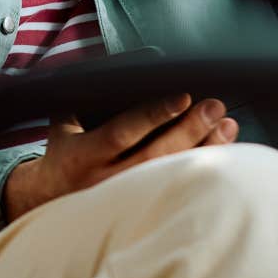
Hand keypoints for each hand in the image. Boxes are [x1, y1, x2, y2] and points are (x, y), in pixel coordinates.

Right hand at [3, 94, 237, 220]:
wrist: (50, 200)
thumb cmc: (64, 151)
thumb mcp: (63, 121)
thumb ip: (86, 97)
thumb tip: (119, 66)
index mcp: (83, 155)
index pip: (121, 133)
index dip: (153, 115)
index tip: (183, 96)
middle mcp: (104, 181)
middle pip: (154, 158)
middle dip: (189, 130)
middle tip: (214, 107)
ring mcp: (125, 200)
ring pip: (171, 177)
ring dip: (203, 150)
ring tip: (226, 126)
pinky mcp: (141, 210)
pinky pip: (178, 190)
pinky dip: (201, 168)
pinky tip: (221, 150)